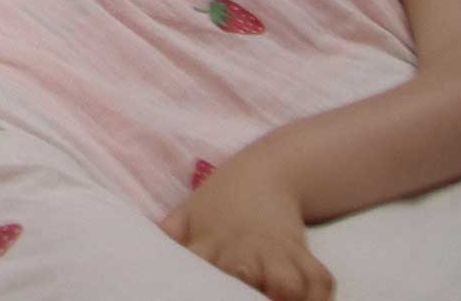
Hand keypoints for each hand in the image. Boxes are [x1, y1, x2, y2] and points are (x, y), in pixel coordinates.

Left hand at [160, 155, 331, 300]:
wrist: (266, 172)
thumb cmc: (220, 201)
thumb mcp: (187, 213)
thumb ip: (169, 236)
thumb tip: (140, 250)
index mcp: (208, 244)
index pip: (199, 268)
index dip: (202, 283)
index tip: (204, 290)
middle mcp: (242, 250)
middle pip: (244, 275)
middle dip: (245, 291)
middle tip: (245, 297)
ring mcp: (276, 251)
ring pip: (288, 283)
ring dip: (287, 297)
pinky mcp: (303, 252)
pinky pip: (320, 281)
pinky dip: (318, 296)